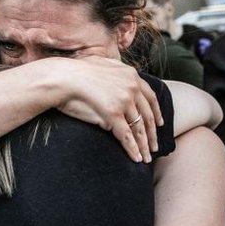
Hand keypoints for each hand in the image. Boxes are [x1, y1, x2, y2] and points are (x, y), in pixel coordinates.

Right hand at [48, 56, 162, 162]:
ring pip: (139, 128)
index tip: (160, 124)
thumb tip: (118, 88)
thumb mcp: (102, 67)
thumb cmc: (76, 72)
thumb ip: (114, 77)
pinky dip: (132, 149)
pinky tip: (136, 158)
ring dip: (144, 145)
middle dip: (152, 133)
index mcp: (131, 75)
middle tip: (155, 146)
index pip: (151, 96)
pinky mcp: (113, 113)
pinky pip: (126, 135)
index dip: (156, 112)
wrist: (63, 76)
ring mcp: (124, 100)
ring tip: (147, 157)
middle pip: (148, 115)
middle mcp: (132, 87)